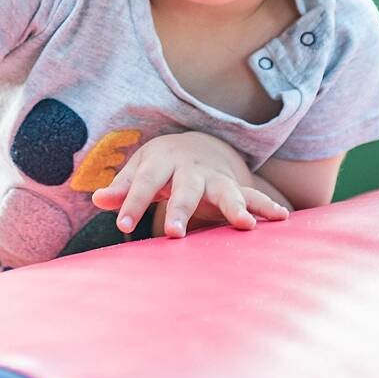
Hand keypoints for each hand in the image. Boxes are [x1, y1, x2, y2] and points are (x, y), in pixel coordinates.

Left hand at [90, 131, 288, 238]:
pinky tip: (282, 218)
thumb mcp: (140, 169)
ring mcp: (216, 178)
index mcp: (162, 162)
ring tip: (246, 224)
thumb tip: (96, 199)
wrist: (200, 144)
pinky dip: (267, 206)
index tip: (122, 225)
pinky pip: (254, 196)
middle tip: (176, 233)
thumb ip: (122, 187)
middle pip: (186, 188)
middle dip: (182, 209)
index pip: (144, 183)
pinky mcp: (236, 187)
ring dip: (235, 207)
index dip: (132, 203)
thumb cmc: (162, 164)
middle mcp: (192, 170)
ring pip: (226, 191)